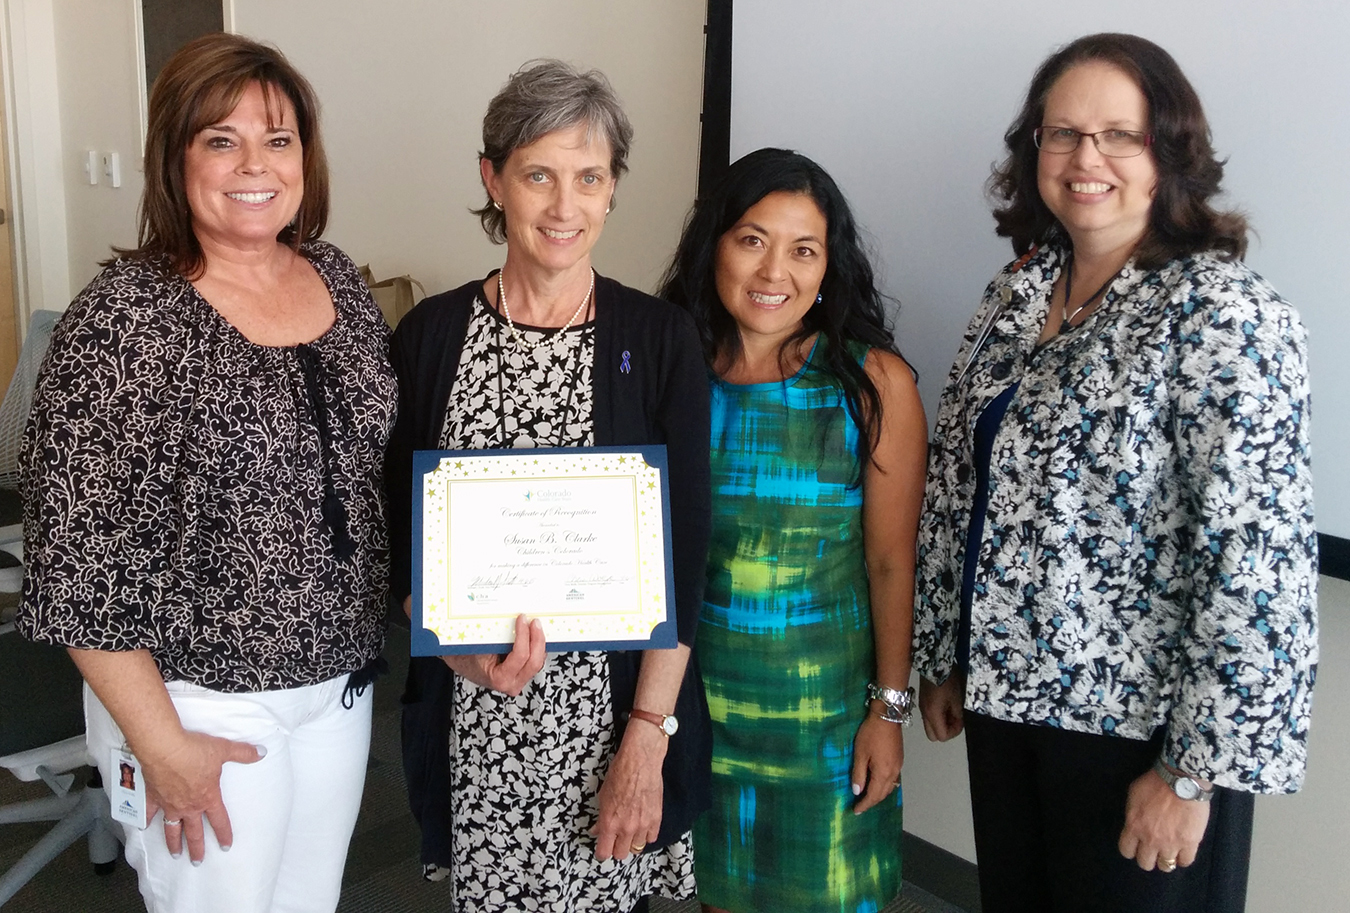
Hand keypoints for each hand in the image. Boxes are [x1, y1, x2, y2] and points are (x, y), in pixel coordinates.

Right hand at [140, 730, 264, 862]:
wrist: (165, 748)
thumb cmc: (195, 750)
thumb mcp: (224, 750)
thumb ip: (243, 753)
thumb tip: (262, 753)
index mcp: (207, 797)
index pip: (219, 820)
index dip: (223, 834)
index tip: (225, 847)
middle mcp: (189, 806)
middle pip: (194, 832)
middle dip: (197, 848)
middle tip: (197, 862)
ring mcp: (169, 804)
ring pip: (172, 829)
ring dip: (174, 842)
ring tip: (175, 854)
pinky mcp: (153, 797)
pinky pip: (149, 813)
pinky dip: (146, 820)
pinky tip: (145, 827)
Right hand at [442, 614, 545, 695]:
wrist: (460, 662)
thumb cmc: (466, 656)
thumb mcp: (480, 645)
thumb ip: (497, 636)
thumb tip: (511, 618)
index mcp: (499, 679)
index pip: (520, 656)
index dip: (524, 635)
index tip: (522, 619)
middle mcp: (511, 684)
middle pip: (534, 661)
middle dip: (537, 639)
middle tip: (535, 622)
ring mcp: (518, 680)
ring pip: (537, 661)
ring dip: (538, 642)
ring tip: (535, 625)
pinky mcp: (521, 675)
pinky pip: (534, 660)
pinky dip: (535, 646)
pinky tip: (533, 634)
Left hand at [590, 719, 666, 860]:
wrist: (640, 761)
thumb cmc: (620, 774)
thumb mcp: (603, 796)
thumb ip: (600, 817)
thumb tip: (597, 829)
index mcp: (609, 823)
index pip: (604, 853)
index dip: (601, 852)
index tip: (602, 849)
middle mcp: (626, 828)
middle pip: (620, 854)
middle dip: (616, 848)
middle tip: (615, 839)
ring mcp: (643, 825)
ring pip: (637, 848)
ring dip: (632, 842)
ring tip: (629, 832)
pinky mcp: (656, 819)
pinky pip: (651, 838)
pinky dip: (646, 835)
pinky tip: (642, 826)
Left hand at [851, 706, 903, 813]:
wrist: (887, 716)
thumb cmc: (871, 733)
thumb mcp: (860, 754)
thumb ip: (859, 774)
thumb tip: (857, 791)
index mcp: (883, 773)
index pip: (873, 795)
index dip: (864, 804)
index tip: (856, 811)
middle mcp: (893, 773)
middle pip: (883, 794)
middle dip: (872, 802)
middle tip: (860, 806)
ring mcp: (898, 767)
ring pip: (889, 788)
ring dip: (879, 795)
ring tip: (868, 798)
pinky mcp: (899, 760)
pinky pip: (893, 780)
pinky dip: (885, 787)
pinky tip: (878, 784)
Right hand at [919, 674, 964, 741]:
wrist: (934, 663)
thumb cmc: (947, 680)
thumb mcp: (957, 699)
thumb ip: (957, 714)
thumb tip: (958, 721)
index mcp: (933, 714)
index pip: (942, 736)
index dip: (954, 732)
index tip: (960, 720)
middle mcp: (924, 714)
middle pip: (933, 736)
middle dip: (945, 731)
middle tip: (954, 719)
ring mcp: (922, 708)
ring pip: (930, 726)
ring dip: (941, 723)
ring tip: (950, 711)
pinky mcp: (922, 701)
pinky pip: (929, 717)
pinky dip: (937, 716)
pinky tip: (944, 705)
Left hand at [1117, 767, 1210, 870]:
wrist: (1182, 781)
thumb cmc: (1156, 782)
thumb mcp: (1134, 794)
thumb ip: (1133, 812)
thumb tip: (1135, 821)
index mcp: (1134, 826)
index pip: (1126, 850)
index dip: (1131, 850)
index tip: (1137, 846)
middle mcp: (1150, 839)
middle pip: (1145, 863)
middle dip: (1148, 858)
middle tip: (1154, 851)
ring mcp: (1170, 843)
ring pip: (1165, 866)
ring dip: (1166, 861)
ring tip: (1170, 853)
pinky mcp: (1189, 843)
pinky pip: (1186, 861)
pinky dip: (1184, 858)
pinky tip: (1184, 852)